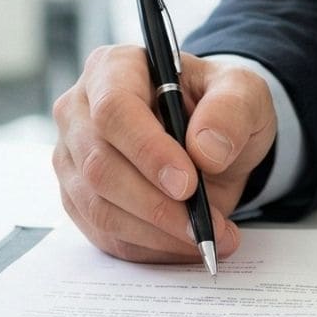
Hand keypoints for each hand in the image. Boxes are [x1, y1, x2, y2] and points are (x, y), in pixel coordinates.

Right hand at [52, 46, 275, 263]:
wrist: (209, 138)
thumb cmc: (217, 107)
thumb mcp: (244, 93)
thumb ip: (231, 111)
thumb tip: (206, 150)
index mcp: (113, 68)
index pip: (114, 109)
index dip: (147, 151)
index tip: (188, 184)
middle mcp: (80, 110)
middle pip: (99, 166)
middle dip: (156, 205)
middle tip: (205, 225)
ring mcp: (72, 157)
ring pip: (98, 207)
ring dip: (156, 233)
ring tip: (206, 236)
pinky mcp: (77, 197)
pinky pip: (103, 234)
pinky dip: (148, 248)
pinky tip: (183, 244)